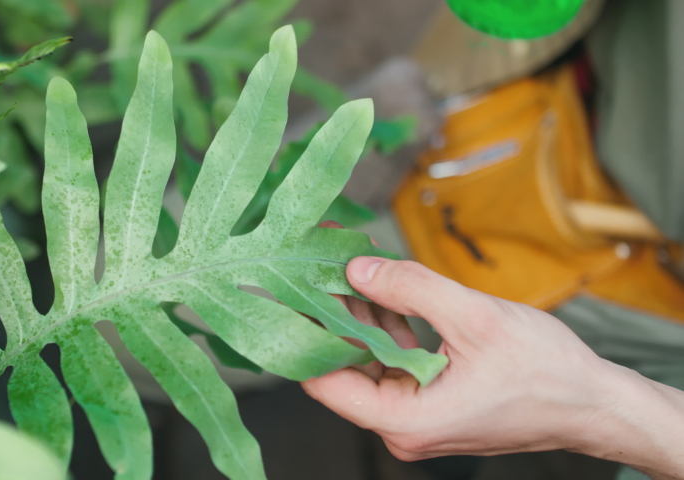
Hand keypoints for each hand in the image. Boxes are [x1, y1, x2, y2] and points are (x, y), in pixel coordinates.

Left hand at [303, 258, 623, 459]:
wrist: (593, 404)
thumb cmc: (546, 373)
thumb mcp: (475, 318)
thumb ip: (411, 289)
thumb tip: (356, 269)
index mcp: (406, 419)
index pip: (325, 380)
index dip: (303, 332)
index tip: (286, 291)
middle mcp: (403, 424)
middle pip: (344, 365)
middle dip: (331, 313)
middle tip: (315, 264)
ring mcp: (416, 414)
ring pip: (368, 359)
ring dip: (359, 314)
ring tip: (345, 265)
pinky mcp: (430, 401)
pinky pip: (394, 360)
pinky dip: (387, 325)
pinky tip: (380, 287)